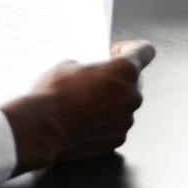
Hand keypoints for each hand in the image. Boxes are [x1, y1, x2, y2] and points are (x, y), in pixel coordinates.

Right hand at [0, 40, 155, 174]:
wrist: (41, 129)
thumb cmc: (53, 94)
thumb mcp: (68, 65)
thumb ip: (90, 67)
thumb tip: (90, 75)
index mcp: (125, 70)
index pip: (145, 51)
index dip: (132, 48)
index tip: (117, 52)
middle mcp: (133, 95)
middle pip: (135, 80)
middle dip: (118, 78)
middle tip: (96, 80)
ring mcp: (127, 119)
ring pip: (125, 104)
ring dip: (111, 101)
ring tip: (85, 103)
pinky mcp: (118, 138)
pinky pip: (117, 124)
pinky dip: (106, 121)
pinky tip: (85, 120)